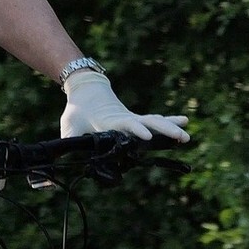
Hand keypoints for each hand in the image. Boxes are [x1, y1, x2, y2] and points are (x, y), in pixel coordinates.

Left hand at [60, 70, 188, 142]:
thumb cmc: (76, 111)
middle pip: (148, 124)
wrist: (85, 90)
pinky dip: (168, 121)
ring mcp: (132, 119)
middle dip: (164, 131)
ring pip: (155, 122)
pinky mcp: (134, 119)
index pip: (126, 126)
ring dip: (171, 128)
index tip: (147, 136)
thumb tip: (60, 157)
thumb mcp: (69, 127)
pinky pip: (154, 120)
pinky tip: (184, 121)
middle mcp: (125, 120)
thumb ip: (68, 142)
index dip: (136, 130)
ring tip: (187, 135)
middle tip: (181, 137)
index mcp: (110, 121)